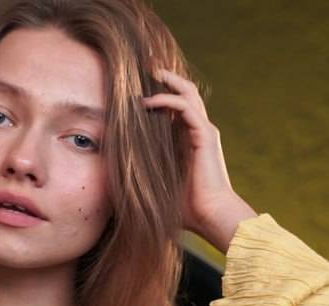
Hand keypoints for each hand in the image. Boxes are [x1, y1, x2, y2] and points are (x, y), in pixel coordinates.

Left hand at [143, 69, 255, 251]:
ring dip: (168, 81)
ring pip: (187, 94)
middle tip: (148, 67)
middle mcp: (199, 131)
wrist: (211, 215)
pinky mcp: (205, 135)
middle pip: (186, 93)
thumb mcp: (158, 187)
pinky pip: (186, 107)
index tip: (139, 88)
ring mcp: (204, 131)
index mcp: (190, 141)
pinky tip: (148, 102)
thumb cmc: (188, 209)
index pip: (177, 108)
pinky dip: (168, 100)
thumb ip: (144, 178)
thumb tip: (116, 184)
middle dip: (168, 77)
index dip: (162, 94)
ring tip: (150, 73)